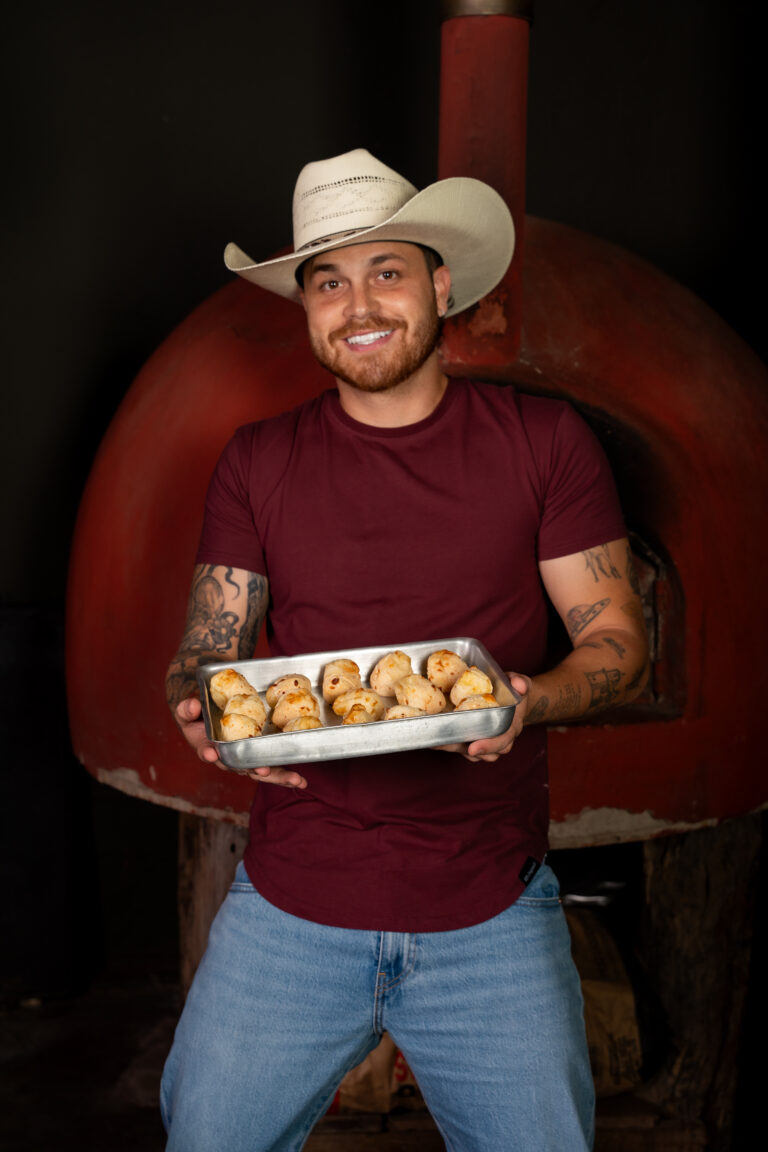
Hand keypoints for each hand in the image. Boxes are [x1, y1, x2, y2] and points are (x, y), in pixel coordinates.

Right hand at [174, 697, 307, 788]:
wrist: (209, 718)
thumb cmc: (197, 716)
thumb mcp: (187, 711)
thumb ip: (186, 709)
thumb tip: (192, 705)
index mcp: (207, 748)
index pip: (206, 752)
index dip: (208, 752)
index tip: (210, 752)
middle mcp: (228, 758)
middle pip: (240, 768)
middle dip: (253, 770)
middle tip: (263, 771)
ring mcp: (245, 759)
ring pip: (260, 772)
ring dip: (278, 776)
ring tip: (294, 780)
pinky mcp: (258, 756)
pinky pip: (272, 767)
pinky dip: (286, 775)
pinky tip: (301, 782)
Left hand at [437, 673, 530, 762]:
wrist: (513, 699)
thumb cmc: (513, 691)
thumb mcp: (519, 682)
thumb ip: (520, 682)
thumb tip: (518, 684)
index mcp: (511, 726)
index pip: (502, 740)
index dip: (488, 746)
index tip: (473, 748)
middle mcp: (500, 738)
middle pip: (485, 753)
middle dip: (463, 750)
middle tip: (445, 744)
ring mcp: (486, 741)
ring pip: (472, 754)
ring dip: (453, 748)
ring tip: (435, 741)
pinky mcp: (474, 739)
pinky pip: (463, 748)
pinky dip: (449, 744)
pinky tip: (433, 738)